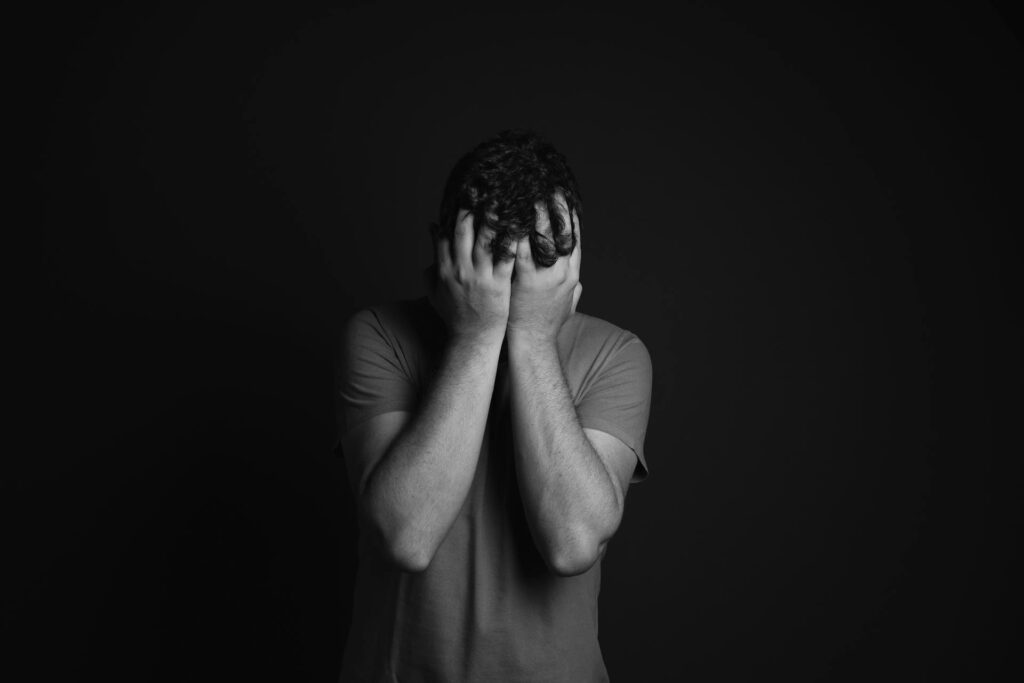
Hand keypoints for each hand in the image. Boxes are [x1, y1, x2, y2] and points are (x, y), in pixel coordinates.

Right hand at [429, 209, 516, 343]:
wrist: (472, 340)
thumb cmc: (455, 316)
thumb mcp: (434, 292)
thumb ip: (429, 265)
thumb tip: (430, 236)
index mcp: (444, 270)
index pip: (444, 236)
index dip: (452, 215)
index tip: (461, 196)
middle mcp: (460, 270)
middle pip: (464, 232)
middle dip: (471, 208)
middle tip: (480, 187)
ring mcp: (479, 277)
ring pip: (485, 241)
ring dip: (493, 218)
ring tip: (501, 199)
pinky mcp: (498, 285)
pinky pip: (506, 258)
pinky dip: (512, 241)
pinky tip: (520, 226)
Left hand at [507, 204, 581, 344]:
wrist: (534, 344)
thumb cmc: (546, 325)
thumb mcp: (568, 306)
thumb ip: (572, 290)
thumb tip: (578, 281)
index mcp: (572, 274)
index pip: (574, 238)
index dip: (569, 216)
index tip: (564, 198)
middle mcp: (563, 272)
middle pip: (562, 232)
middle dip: (555, 208)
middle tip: (547, 187)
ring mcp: (546, 276)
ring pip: (543, 237)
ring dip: (534, 214)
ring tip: (526, 194)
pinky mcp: (527, 281)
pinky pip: (522, 249)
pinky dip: (516, 232)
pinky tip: (508, 218)